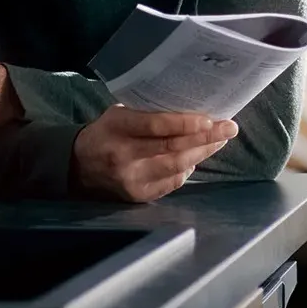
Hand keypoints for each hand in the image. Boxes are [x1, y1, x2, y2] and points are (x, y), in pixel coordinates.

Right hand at [72, 105, 237, 201]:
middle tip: (229, 128)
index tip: (209, 120)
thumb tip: (189, 111)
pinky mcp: (138, 196)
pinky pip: (172, 183)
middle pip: (171, 148)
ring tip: (220, 140)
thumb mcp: (118, 114)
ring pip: (176, 167)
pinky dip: (187, 169)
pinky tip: (198, 157)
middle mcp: (124, 156)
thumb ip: (147, 114)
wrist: (77, 166)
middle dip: (205, 138)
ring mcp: (131, 179)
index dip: (184, 124)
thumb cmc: (106, 132)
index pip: (155, 127)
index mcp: (117, 128)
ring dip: (202, 153)